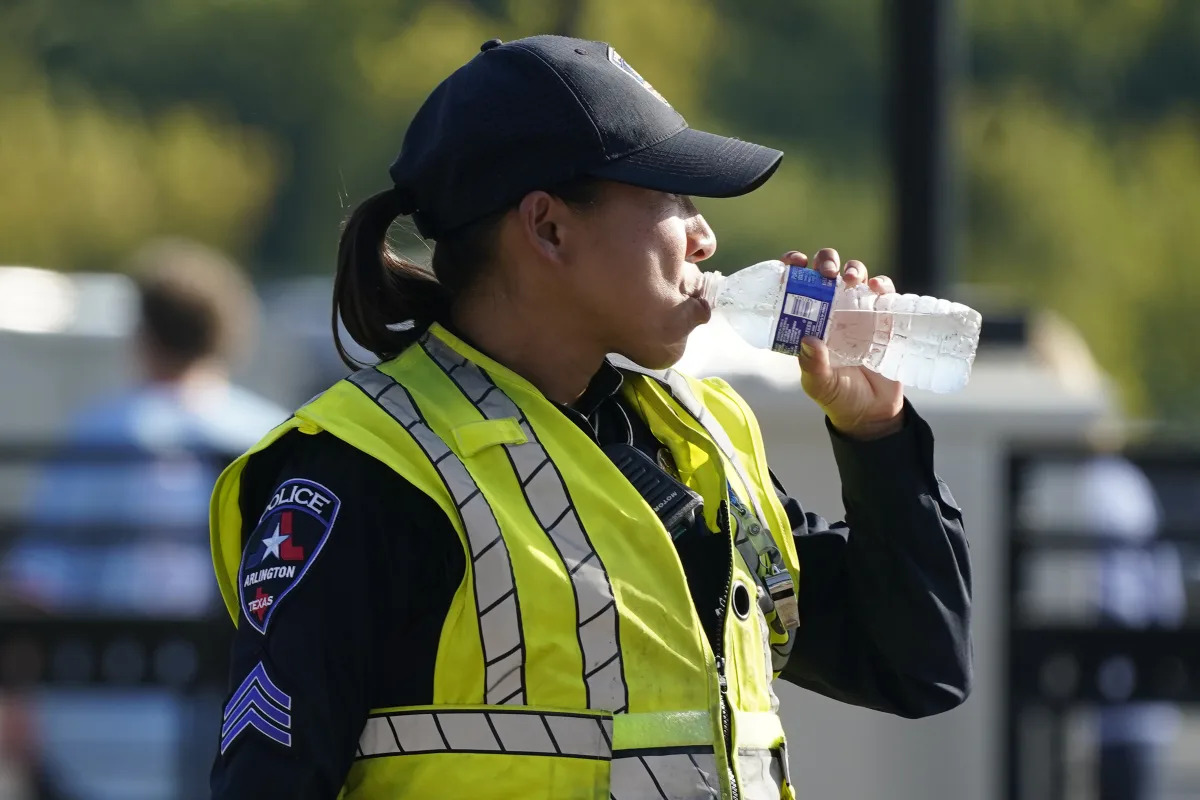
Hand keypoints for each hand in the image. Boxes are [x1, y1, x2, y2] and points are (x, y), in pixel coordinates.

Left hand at [783, 249, 904, 439]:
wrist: (872, 412)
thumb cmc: (838, 396)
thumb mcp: (819, 385)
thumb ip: (812, 366)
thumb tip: (809, 341)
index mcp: (809, 320)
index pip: (798, 284)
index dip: (794, 267)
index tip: (795, 263)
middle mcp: (833, 310)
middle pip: (828, 271)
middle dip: (826, 261)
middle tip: (826, 272)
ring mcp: (859, 311)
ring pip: (856, 274)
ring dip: (853, 268)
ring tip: (850, 279)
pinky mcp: (885, 317)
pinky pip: (885, 292)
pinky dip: (881, 283)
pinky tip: (876, 288)